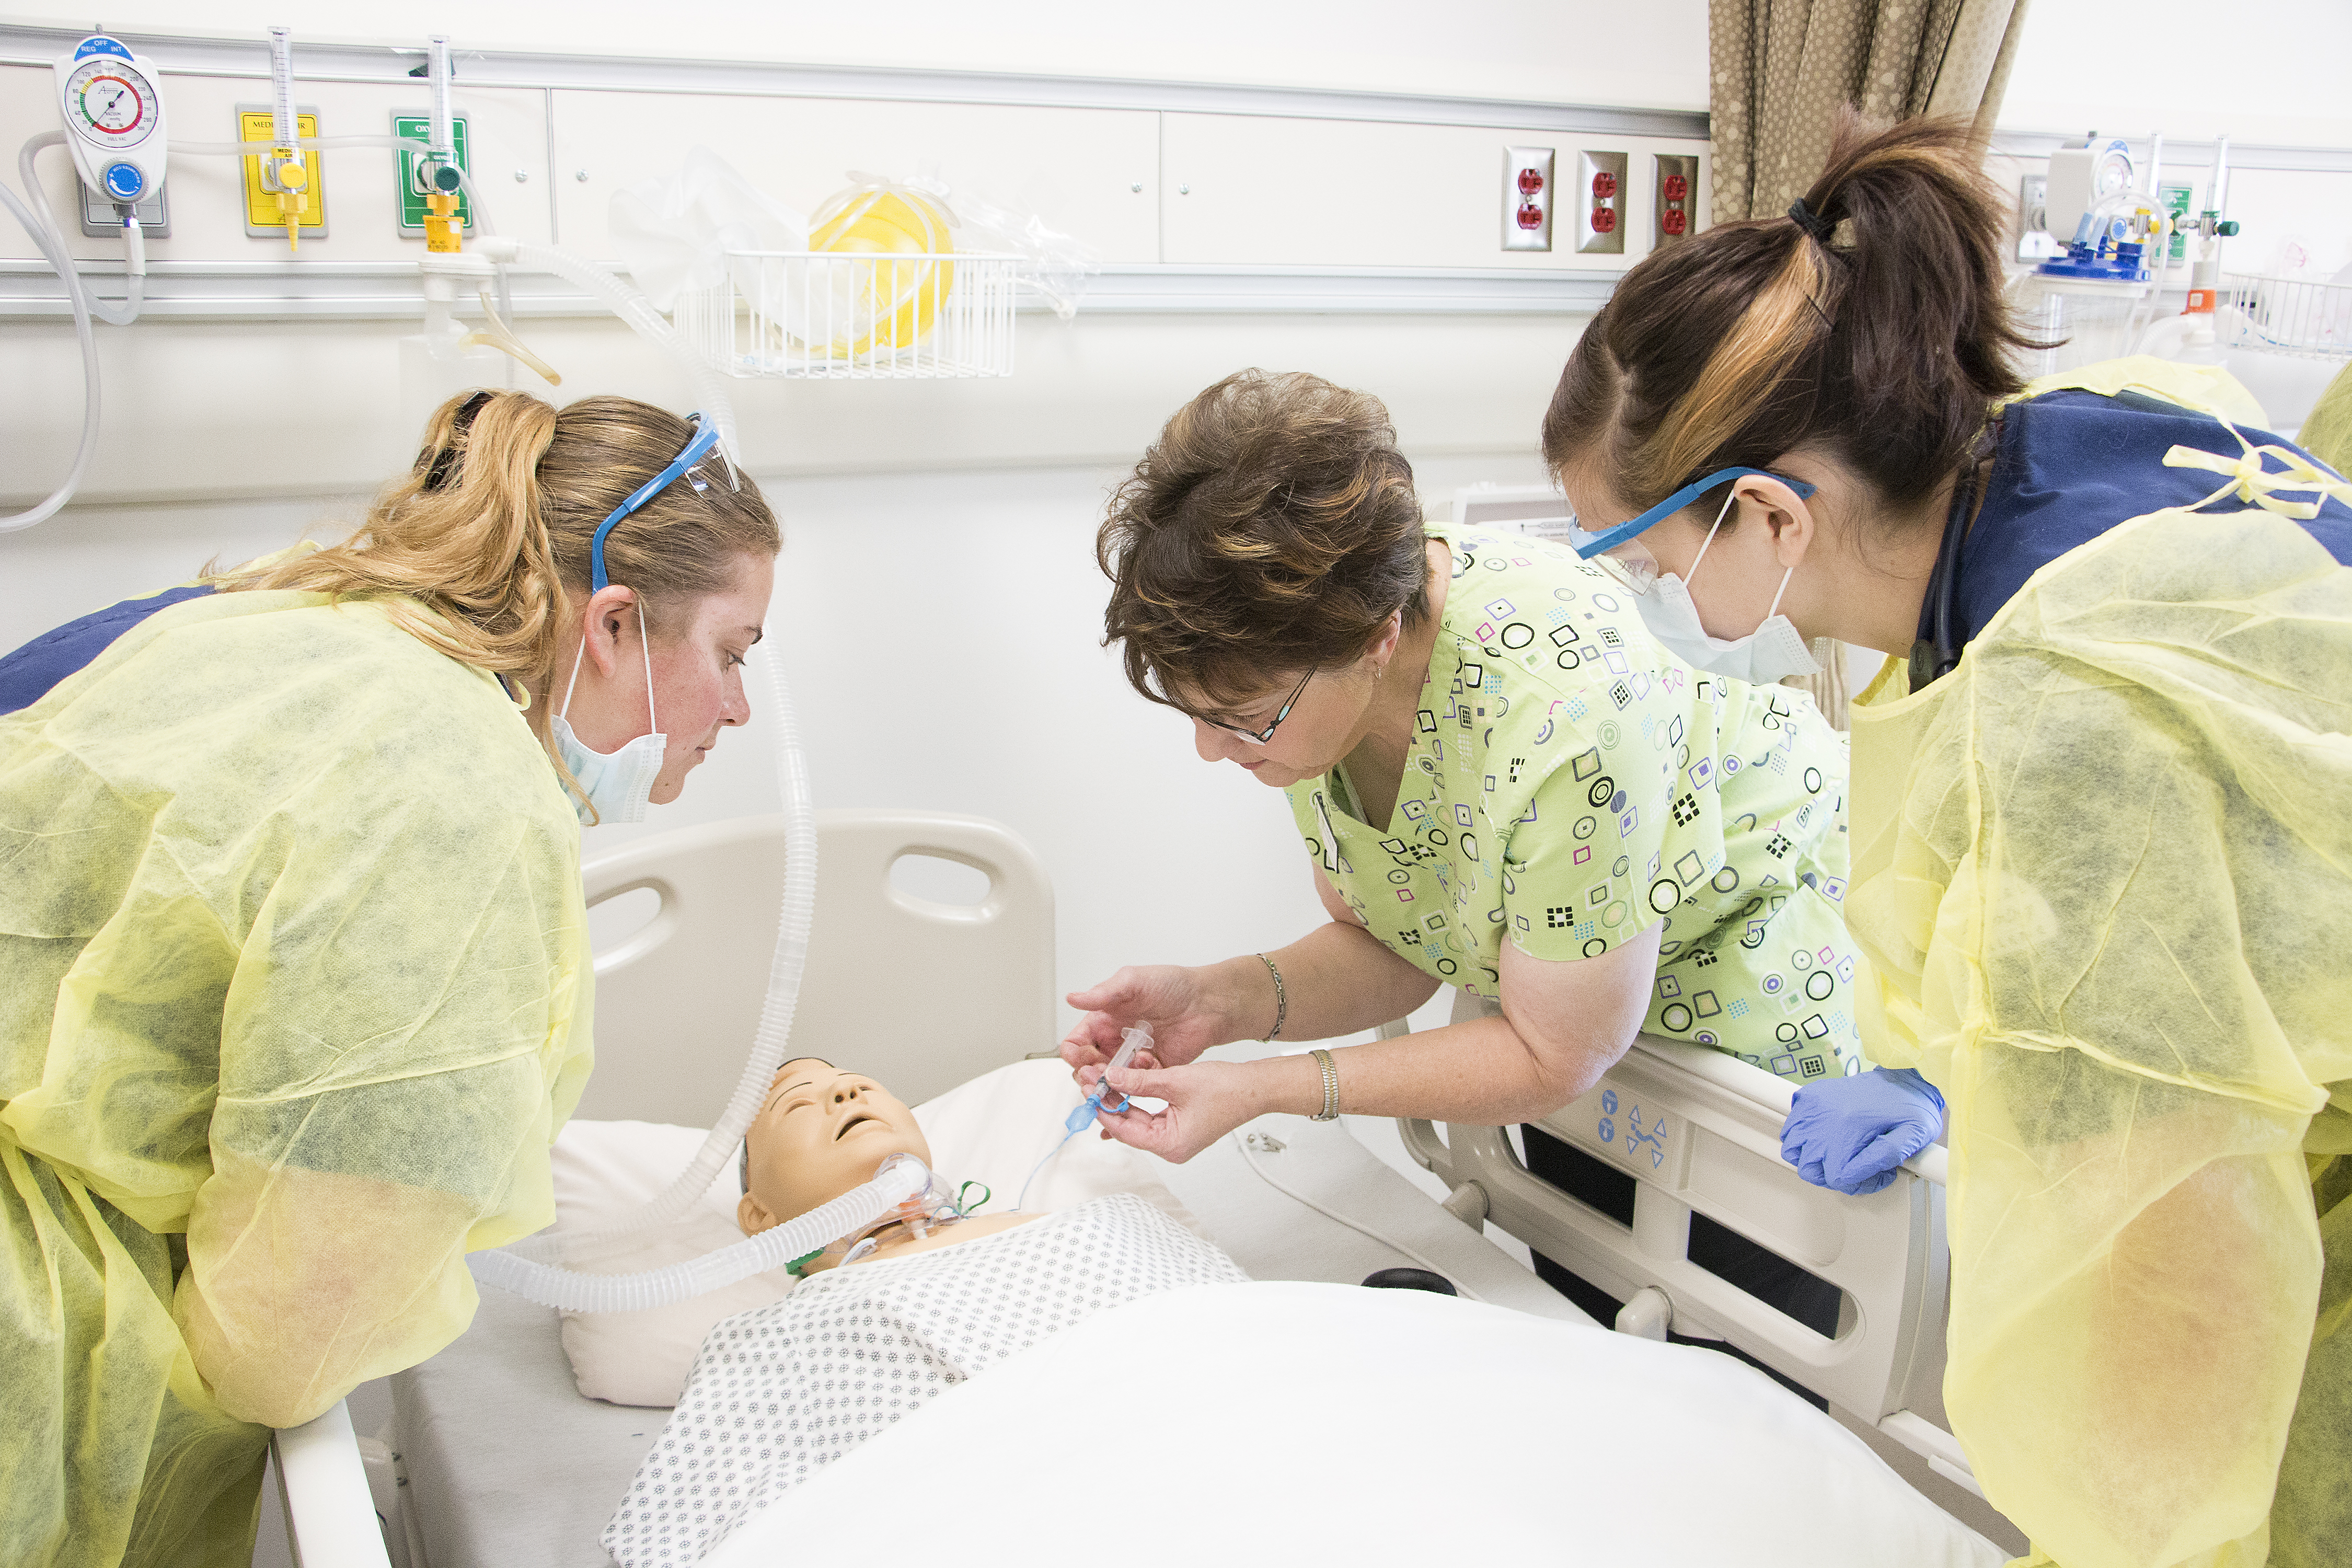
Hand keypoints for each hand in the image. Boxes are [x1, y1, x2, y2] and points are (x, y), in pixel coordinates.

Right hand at [1060, 964, 1232, 1077]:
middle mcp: (1114, 1040)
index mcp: (1104, 1019)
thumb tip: (1072, 998)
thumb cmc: (1172, 985)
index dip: (1073, 1053)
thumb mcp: (1133, 981)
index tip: (1080, 1058)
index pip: (1076, 1042)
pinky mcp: (1151, 1071)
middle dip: (1087, 1074)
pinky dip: (1134, 1084)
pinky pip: (1135, 1086)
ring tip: (1113, 1081)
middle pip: (1087, 1067)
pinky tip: (1144, 1069)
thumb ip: (1102, 994)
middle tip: (1096, 1076)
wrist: (1207, 1003)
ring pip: (1109, 1081)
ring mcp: (1132, 1057)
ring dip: (1107, 1085)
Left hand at [1090, 1059, 1258, 1164]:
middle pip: (1128, 1125)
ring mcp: (1175, 1137)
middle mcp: (1171, 1146)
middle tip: (1091, 1078)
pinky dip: (1137, 1098)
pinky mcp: (1178, 1125)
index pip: (1124, 1130)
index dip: (1103, 1108)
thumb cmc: (1226, 1090)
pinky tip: (1124, 1082)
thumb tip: (1111, 1077)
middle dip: (1109, 1100)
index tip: (1088, 1089)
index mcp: (1170, 1145)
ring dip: (1122, 1096)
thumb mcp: (1175, 1081)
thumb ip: (1139, 1081)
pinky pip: (1149, 1113)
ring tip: (1103, 1077)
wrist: (1254, 1087)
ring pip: (1137, 1117)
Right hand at [1780, 1067, 1945, 1195]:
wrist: (1905, 1077)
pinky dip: (1802, 1136)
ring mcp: (1813, 1105)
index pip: (1836, 1177)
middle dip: (1832, 1175)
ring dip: (1811, 1158)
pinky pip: (1792, 1125)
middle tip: (1854, 1169)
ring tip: (1835, 1155)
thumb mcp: (1913, 1136)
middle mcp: (1825, 1115)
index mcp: (1850, 1127)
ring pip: (1792, 1149)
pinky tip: (1825, 1136)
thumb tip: (1858, 1173)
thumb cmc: (1911, 1107)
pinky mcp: (1810, 1096)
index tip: (1874, 1175)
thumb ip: (1886, 1157)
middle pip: (1809, 1168)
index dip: (1858, 1183)